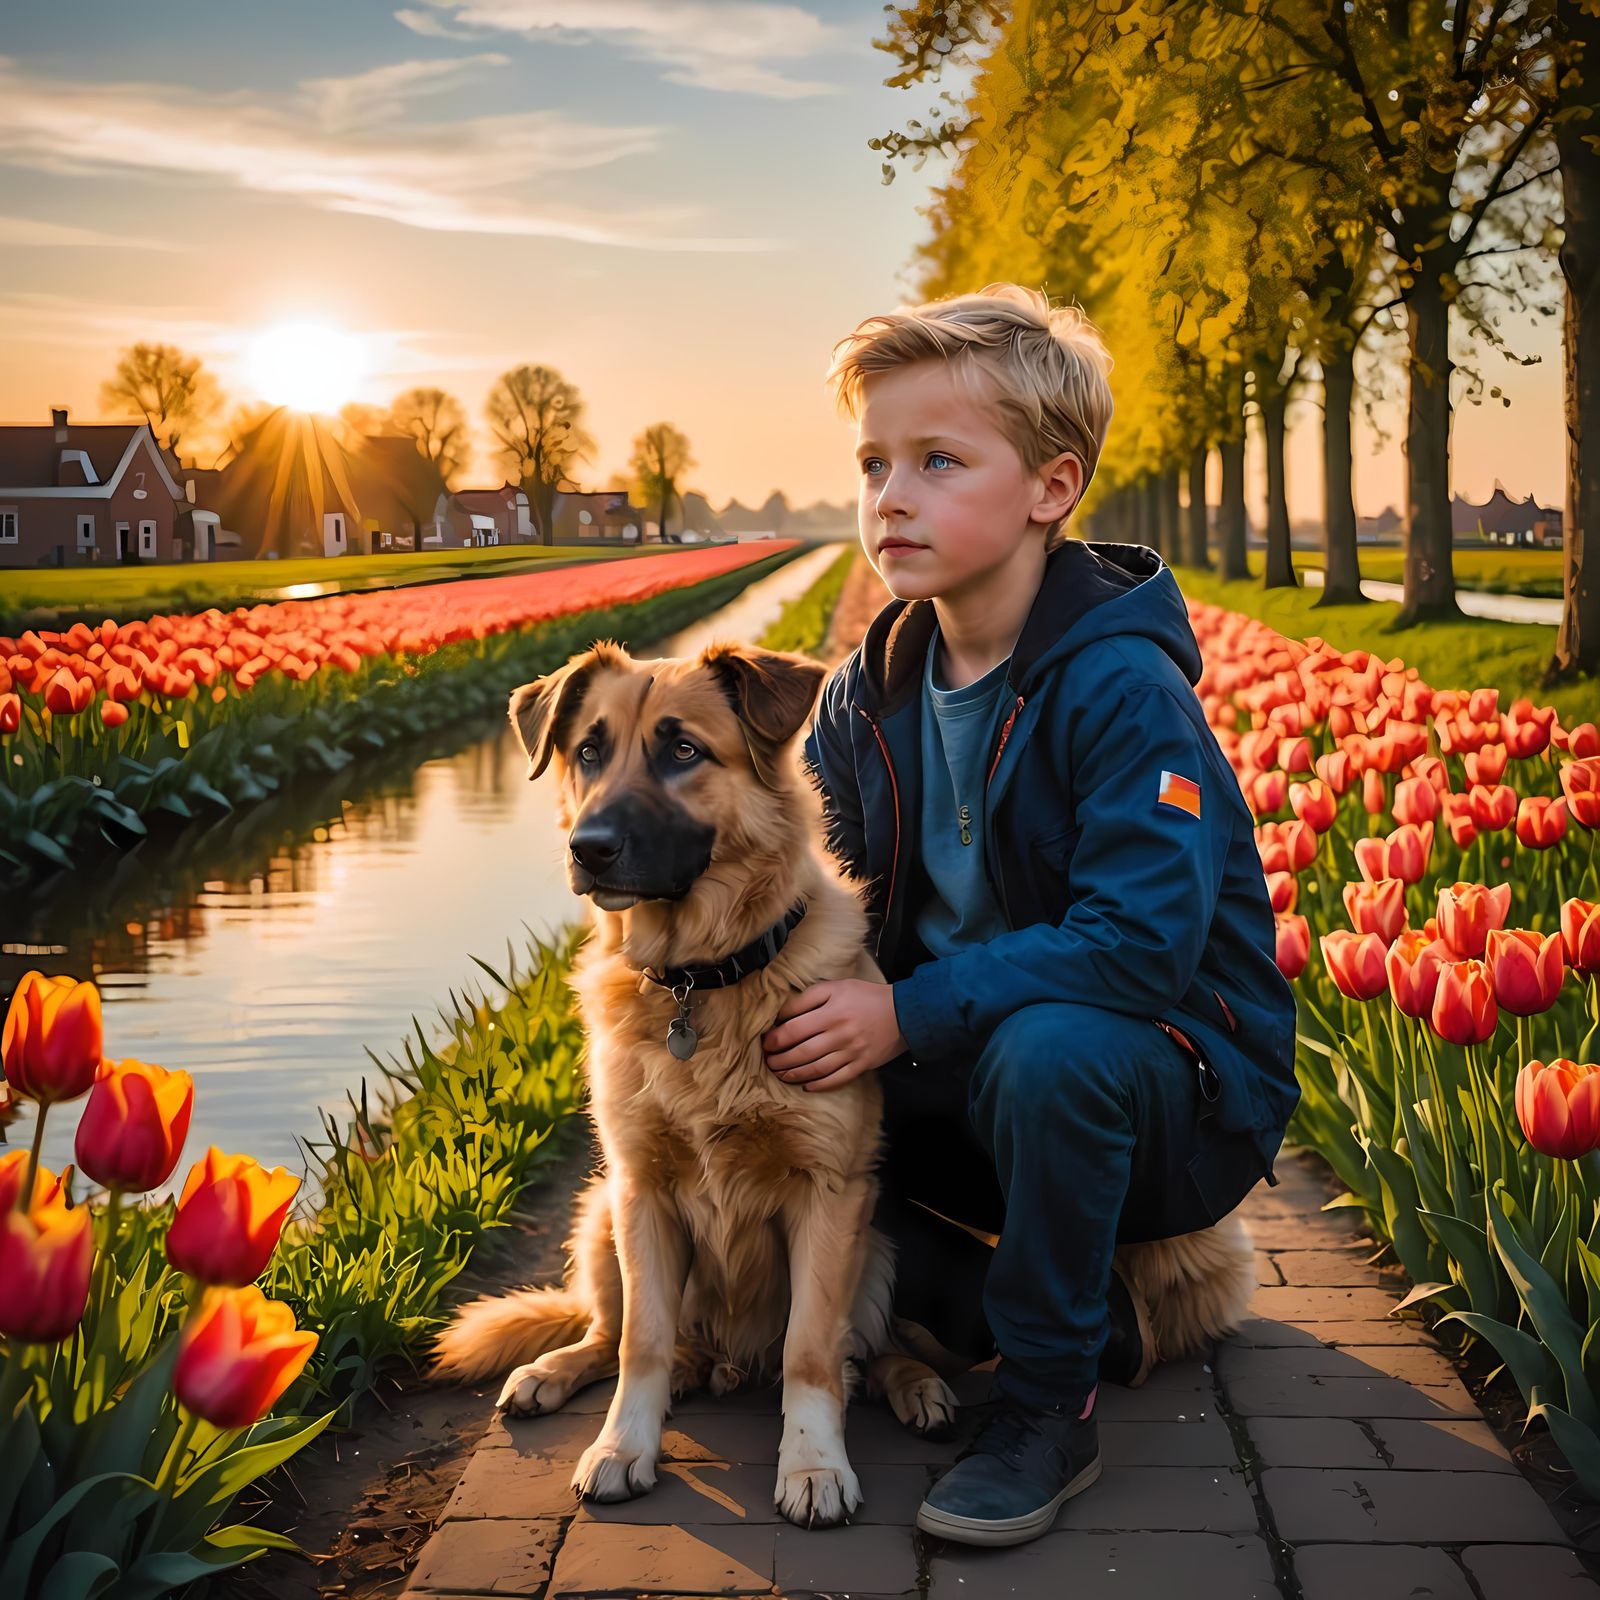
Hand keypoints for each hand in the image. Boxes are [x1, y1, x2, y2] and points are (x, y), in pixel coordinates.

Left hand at [762, 979, 907, 1092]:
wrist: (904, 1012)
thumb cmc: (866, 997)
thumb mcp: (837, 987)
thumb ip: (809, 998)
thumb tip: (783, 1014)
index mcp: (831, 1012)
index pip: (794, 1029)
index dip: (775, 1038)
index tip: (766, 1042)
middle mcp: (840, 1034)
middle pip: (801, 1052)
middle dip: (779, 1060)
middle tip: (768, 1062)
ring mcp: (852, 1052)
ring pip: (816, 1069)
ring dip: (794, 1074)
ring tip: (781, 1074)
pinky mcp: (862, 1065)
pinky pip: (837, 1079)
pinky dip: (819, 1085)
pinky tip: (806, 1086)